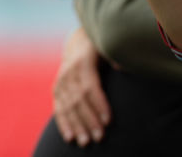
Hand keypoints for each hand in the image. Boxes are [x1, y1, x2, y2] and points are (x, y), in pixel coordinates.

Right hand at [52, 27, 111, 146]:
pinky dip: (64, 124)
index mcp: (83, 61)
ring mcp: (60, 82)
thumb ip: (115, 55)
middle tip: (100, 137)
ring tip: (86, 142)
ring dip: (77, 126)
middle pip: (79, 101)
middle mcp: (68, 72)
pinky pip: (59, 109)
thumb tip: (125, 67)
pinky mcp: (57, 90)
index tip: (109, 120)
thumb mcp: (108, 45)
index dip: (99, 104)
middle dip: (89, 120)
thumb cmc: (101, 44)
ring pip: (68, 108)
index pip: (90, 87)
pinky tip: (70, 138)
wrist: (79, 40)